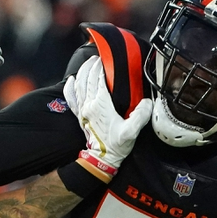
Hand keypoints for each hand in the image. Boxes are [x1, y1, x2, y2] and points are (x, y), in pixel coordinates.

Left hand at [63, 56, 151, 178]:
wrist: (100, 160)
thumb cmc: (115, 146)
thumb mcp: (131, 132)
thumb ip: (140, 116)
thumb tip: (147, 102)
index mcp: (101, 105)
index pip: (99, 79)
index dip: (102, 67)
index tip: (106, 58)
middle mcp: (89, 105)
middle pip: (88, 79)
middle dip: (92, 65)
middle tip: (98, 57)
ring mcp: (83, 110)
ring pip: (79, 85)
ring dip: (82, 72)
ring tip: (87, 63)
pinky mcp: (80, 116)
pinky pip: (71, 98)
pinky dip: (69, 88)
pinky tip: (70, 80)